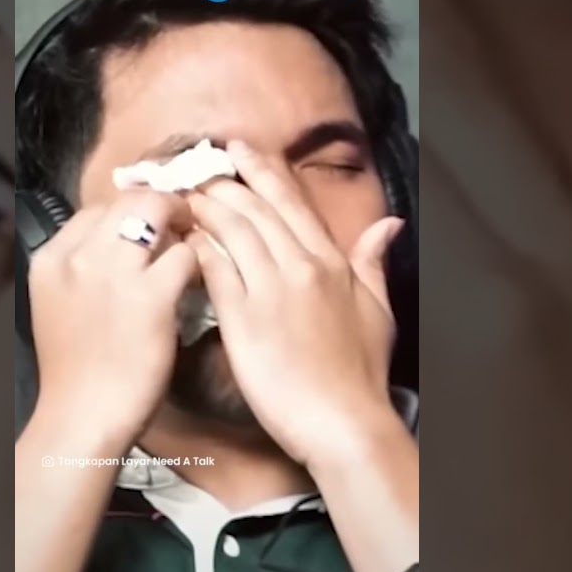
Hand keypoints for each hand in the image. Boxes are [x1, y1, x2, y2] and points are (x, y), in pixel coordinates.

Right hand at [28, 190, 198, 441]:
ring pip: (160, 214)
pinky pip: (186, 255)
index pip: (97, 209)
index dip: (130, 214)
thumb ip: (83, 270)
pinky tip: (201, 281)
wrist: (84, 418)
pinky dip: (199, 262)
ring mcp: (114, 272)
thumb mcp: (60, 305)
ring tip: (194, 247)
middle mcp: (79, 256)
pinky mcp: (151, 295)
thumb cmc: (78, 371)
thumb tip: (125, 244)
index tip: (150, 230)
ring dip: (184, 226)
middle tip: (183, 223)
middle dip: (162, 206)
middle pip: (130, 200)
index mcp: (51, 259)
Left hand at [184, 144, 405, 465]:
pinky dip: (198, 247)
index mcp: (330, 262)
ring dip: (206, 207)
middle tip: (197, 166)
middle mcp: (300, 266)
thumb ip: (374, 262)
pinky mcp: (243, 319)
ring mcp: (271, 291)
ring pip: (232, 231)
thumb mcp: (379, 311)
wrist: (344, 422)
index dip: (262, 171)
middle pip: (256, 208)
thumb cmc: (360, 375)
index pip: (291, 202)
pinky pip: (215, 269)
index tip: (238, 149)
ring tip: (183, 194)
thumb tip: (388, 224)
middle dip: (225, 181)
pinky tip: (184, 237)